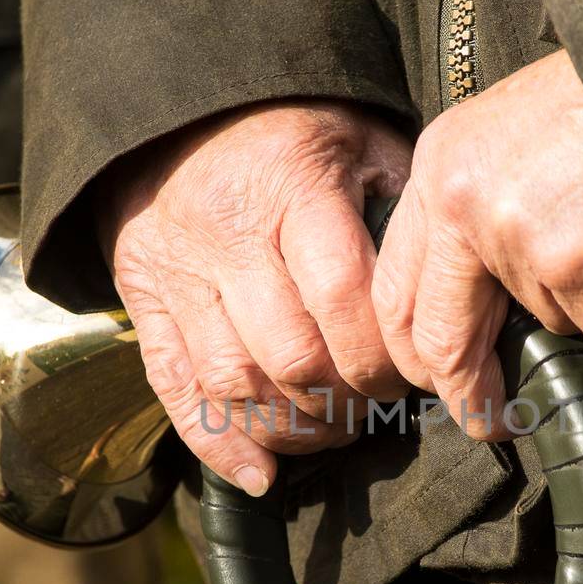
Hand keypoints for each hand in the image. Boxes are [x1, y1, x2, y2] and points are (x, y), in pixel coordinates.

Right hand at [101, 101, 411, 494]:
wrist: (176, 109)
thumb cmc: (291, 131)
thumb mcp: (361, 141)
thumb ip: (400, 210)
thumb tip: (441, 293)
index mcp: (290, 188)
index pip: (343, 298)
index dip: (382, 357)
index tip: (410, 375)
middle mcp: (225, 235)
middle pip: (290, 355)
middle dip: (345, 400)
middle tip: (375, 408)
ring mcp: (176, 274)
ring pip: (234, 383)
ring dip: (293, 429)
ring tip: (332, 430)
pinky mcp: (141, 302)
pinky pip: (174, 391)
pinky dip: (218, 444)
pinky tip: (261, 474)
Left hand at [372, 50, 582, 437]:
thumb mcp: (507, 133)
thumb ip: (477, 208)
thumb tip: (480, 299)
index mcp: (440, 172)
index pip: (394, 290)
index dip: (413, 350)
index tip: (436, 381)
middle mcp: (468, 213)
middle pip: (443, 340)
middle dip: (467, 396)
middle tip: (492, 421)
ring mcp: (528, 252)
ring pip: (552, 322)